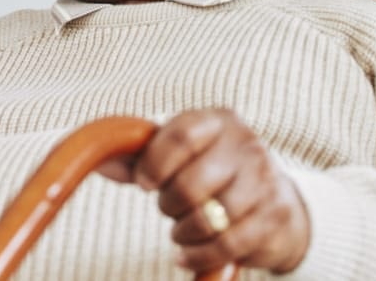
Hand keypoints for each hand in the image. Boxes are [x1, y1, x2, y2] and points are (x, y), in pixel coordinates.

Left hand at [98, 109, 309, 273]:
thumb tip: (100, 162)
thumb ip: (139, 156)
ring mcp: (264, 181)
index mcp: (218, 120)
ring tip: (181, 229)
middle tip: (168, 207)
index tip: (143, 183)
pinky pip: (226, 245)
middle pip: (191, 184)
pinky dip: (198, 255)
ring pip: (209, 219)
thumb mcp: (180, 154)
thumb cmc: (213, 170)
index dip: (154, 164)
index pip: (180, 135)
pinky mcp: (274, 216)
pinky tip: (187, 254)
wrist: (275, 199)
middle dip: (169, 204)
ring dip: (184, 232)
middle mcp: (246, 145)